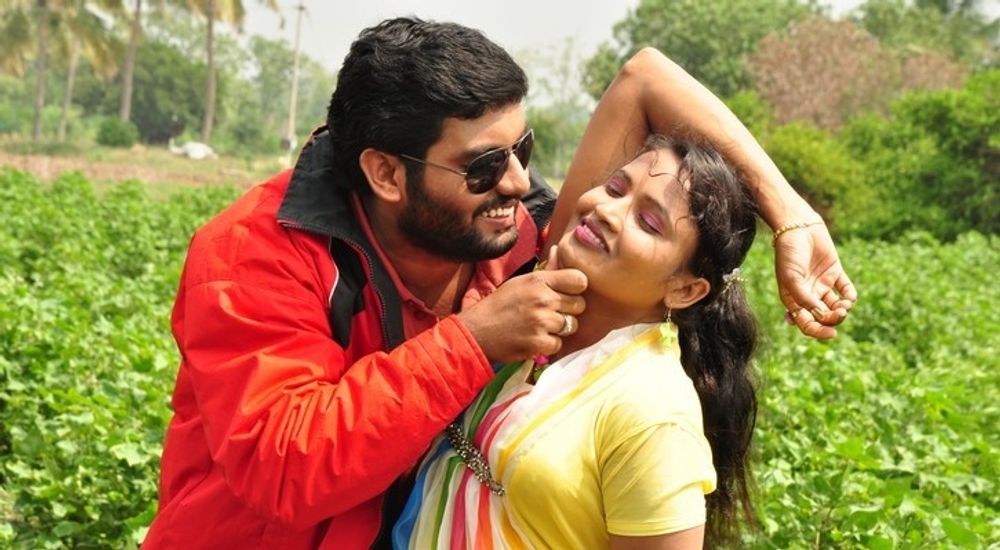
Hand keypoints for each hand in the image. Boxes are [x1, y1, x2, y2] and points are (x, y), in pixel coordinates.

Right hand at [458, 246, 586, 362]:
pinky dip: (548, 345)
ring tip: (539, 327)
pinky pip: (559, 344)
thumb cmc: (499, 305)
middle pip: (579, 305)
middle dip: (568, 311)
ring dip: (558, 329)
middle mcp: (543, 298)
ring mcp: (541, 321)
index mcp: (539, 280)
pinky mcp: (538, 342)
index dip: (576, 289)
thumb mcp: (520, 282)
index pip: (579, 280)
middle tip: (549, 313)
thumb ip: (545, 271)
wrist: (477, 330)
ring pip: (571, 326)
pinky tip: (534, 339)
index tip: (567, 294)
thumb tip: (556, 249)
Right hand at [774, 222, 857, 339]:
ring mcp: (821, 284)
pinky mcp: (834, 273)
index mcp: (793, 300)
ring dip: (842, 310)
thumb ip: (804, 299)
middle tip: (840, 313)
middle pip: (822, 317)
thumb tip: (819, 316)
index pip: (806, 323)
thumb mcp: (792, 278)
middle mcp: (807, 295)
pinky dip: (850, 296)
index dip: (818, 331)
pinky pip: (845, 289)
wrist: (798, 227)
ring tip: (845, 306)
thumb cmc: (789, 253)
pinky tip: (849, 297)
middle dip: (832, 319)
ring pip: (835, 306)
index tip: (831, 333)